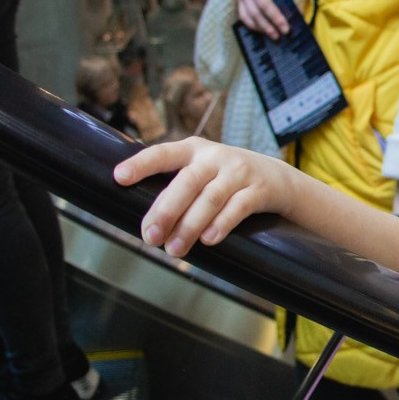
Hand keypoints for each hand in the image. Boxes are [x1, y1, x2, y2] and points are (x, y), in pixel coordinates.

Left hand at [115, 137, 296, 256]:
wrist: (278, 179)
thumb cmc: (227, 179)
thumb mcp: (203, 171)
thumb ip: (178, 187)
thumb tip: (148, 224)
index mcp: (193, 150)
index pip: (163, 154)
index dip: (141, 164)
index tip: (119, 177)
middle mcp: (215, 157)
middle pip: (187, 181)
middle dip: (166, 210)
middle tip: (149, 237)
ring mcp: (239, 172)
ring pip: (210, 198)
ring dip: (189, 226)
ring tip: (174, 250)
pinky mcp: (259, 190)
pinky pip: (238, 207)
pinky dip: (221, 224)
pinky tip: (208, 240)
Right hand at [236, 0, 289, 38]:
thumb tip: (297, 11)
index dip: (283, 5)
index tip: (293, 18)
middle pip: (262, 3)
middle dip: (275, 18)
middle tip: (285, 31)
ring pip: (252, 13)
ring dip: (265, 27)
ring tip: (276, 36)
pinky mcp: (237, 3)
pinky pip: (244, 18)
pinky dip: (255, 27)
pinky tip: (264, 32)